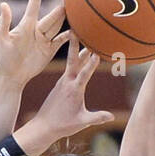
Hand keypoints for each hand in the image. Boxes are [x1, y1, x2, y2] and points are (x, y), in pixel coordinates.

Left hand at [0, 0, 70, 83]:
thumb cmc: (2, 57)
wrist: (10, 76)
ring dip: (67, 18)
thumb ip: (4, 22)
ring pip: (58, 25)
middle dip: (59, 9)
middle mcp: (36, 29)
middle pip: (51, 16)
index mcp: (26, 24)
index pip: (34, 2)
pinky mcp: (49, 50)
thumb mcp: (0, 39)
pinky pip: (62, 40)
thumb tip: (3, 4)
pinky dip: (70, 36)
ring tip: (79, 9)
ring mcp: (44, 40)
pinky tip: (78, 30)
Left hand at [17, 34, 114, 149]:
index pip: (84, 74)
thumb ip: (96, 118)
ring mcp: (63, 81)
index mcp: (73, 90)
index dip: (90, 63)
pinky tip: (80, 53)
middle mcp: (67, 82)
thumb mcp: (81, 122)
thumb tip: (112, 117)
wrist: (43, 127)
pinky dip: (75, 58)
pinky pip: (70, 67)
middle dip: (76, 44)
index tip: (96, 52)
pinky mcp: (61, 83)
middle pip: (74, 60)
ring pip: (73, 62)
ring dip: (78, 48)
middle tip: (78, 28)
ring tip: (84, 33)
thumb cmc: (62, 125)